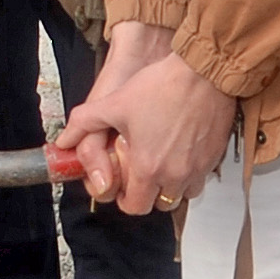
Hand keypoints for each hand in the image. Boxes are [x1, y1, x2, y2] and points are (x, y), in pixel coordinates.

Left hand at [56, 22, 232, 214]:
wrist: (204, 71)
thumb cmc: (163, 86)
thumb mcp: (114, 103)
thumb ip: (85, 123)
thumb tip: (65, 139)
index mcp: (149, 167)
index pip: (135, 207)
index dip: (125, 200)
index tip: (122, 188)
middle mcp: (176, 173)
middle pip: (160, 205)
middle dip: (148, 196)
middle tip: (140, 178)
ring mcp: (198, 167)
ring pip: (184, 194)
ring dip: (171, 186)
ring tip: (161, 165)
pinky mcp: (214, 156)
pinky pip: (201, 178)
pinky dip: (190, 173)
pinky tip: (181, 153)